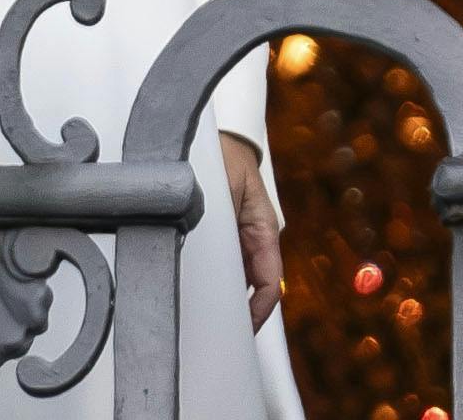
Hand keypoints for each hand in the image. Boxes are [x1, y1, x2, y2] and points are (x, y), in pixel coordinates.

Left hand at [220, 130, 283, 328]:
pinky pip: (223, 263)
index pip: (268, 281)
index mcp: (263, 230)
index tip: (243, 327)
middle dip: (237, 306)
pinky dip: (213, 277)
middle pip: (252, 284)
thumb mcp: (222, 188)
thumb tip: (214, 253)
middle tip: (215, 326)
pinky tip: (193, 285)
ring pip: (236, 276)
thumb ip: (221, 221)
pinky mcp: (224, 233)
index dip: (258, 309)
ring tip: (201, 311)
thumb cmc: (220, 156)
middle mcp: (254, 237)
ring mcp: (240, 236)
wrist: (211, 135)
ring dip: (223, 291)